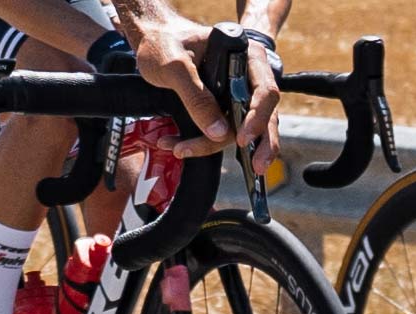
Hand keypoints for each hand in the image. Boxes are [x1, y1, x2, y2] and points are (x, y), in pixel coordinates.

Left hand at [129, 14, 278, 164]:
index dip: (258, 117)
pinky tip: (176, 145)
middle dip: (258, 143)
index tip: (243, 138)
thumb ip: (196, 96)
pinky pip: (217, 131)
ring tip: (179, 150)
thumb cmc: (164, 45)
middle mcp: (245, 76)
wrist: (150, 43)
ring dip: (210, 145)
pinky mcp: (219, 106)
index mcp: (245, 56)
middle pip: (261, 114)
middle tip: (255, 168)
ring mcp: (233, 93)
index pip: (264, 90)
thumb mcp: (175, 67)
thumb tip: (219, 132)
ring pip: (237, 128)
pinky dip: (199, 142)